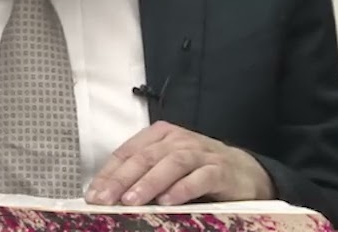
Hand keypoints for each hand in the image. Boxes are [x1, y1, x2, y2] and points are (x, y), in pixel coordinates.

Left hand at [85, 121, 275, 206]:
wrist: (244, 172)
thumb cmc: (197, 171)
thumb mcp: (166, 168)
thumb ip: (141, 176)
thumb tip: (107, 196)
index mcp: (160, 135)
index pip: (128, 152)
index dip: (108, 173)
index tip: (93, 194)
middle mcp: (178, 140)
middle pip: (146, 156)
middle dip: (122, 179)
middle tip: (105, 199)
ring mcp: (201, 153)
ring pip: (171, 163)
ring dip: (149, 182)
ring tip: (131, 201)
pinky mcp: (221, 170)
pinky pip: (201, 178)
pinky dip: (183, 189)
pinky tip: (168, 201)